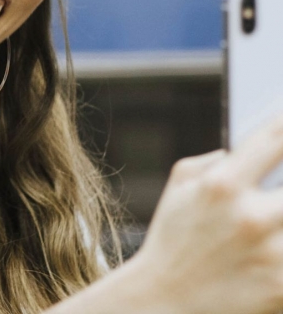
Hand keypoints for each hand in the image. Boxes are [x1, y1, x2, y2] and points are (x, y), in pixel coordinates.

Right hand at [130, 115, 282, 313]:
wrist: (165, 301)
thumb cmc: (173, 236)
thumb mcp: (180, 185)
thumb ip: (217, 158)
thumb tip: (257, 147)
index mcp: (221, 185)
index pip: (275, 139)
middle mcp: (252, 217)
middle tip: (282, 189)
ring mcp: (274, 256)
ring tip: (275, 211)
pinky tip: (272, 241)